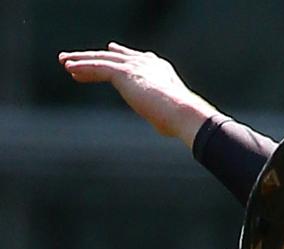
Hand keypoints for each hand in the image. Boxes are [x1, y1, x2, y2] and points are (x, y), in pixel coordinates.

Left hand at [59, 42, 218, 147]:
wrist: (182, 112)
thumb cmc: (180, 120)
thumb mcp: (171, 114)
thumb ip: (162, 114)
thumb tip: (164, 126)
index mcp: (161, 70)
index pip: (136, 58)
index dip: (121, 55)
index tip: (110, 50)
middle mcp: (147, 63)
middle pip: (115, 57)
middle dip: (94, 57)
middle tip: (77, 58)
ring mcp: (135, 66)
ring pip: (102, 60)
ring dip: (82, 61)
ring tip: (65, 62)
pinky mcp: (124, 72)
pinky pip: (98, 67)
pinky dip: (83, 68)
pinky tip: (70, 69)